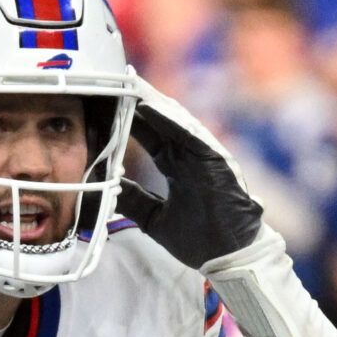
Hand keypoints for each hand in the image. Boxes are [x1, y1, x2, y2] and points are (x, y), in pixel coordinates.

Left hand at [116, 77, 264, 269]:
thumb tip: (107, 188)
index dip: (131, 116)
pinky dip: (169, 121)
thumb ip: (134, 200)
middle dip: (139, 98)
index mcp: (177, 165)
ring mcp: (204, 155)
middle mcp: (190, 155)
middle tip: (116, 78)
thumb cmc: (200, 240)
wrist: (228, 258)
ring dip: (151, 101)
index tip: (109, 99)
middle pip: (160, 119)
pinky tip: (150, 107)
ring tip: (129, 83)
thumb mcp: (154, 218)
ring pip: (174, 121)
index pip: (150, 133)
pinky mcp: (216, 161)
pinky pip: (189, 136)